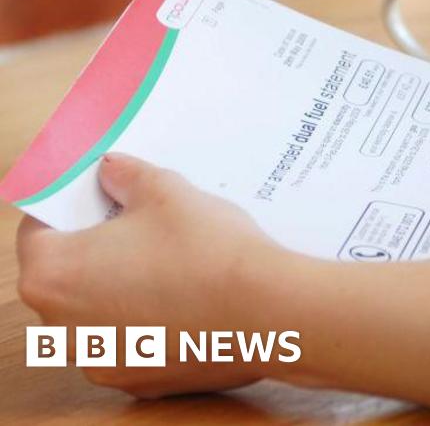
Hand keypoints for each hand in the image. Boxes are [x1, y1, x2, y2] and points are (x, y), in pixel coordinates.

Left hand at [16, 153, 280, 397]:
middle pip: (68, 276)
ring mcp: (100, 359)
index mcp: (53, 274)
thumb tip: (112, 171)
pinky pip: (134, 342)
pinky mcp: (139, 380)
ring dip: (124, 289)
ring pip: (100, 313)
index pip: (38, 231)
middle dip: (98, 250)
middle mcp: (63, 327)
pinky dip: (152, 322)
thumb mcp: (166, 192)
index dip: (71, 207)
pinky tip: (189, 299)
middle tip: (140, 224)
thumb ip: (128, 177)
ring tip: (172, 263)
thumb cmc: (208, 250)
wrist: (269, 311)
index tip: (100, 196)